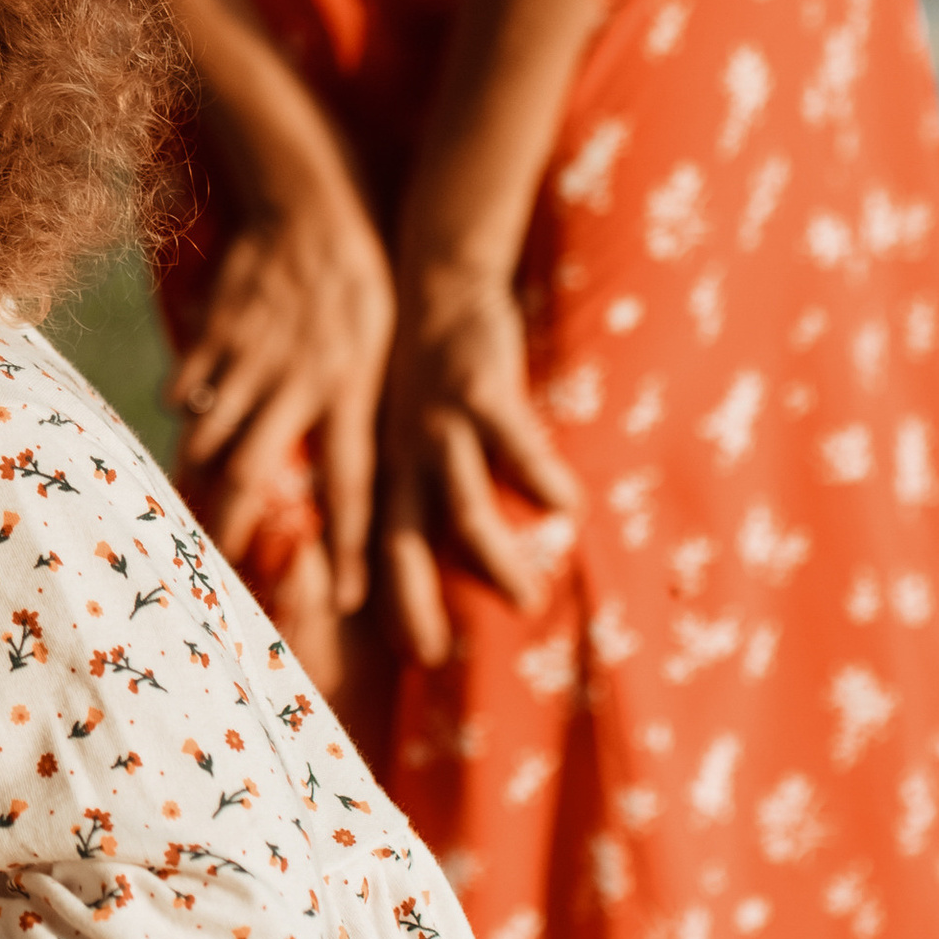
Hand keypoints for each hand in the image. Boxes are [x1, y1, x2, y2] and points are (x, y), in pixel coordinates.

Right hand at [170, 164, 394, 610]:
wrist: (314, 206)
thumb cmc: (357, 289)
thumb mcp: (376, 354)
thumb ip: (355, 416)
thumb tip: (341, 482)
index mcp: (351, 393)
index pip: (354, 486)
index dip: (352, 547)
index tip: (351, 600)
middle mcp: (301, 384)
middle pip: (261, 474)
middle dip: (239, 525)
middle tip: (224, 565)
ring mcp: (253, 357)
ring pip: (213, 434)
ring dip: (198, 474)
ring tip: (186, 506)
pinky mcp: (217, 331)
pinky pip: (187, 383)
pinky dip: (180, 406)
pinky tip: (176, 418)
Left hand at [380, 263, 580, 664]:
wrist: (437, 282)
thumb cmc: (427, 374)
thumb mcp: (404, 435)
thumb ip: (419, 493)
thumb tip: (445, 564)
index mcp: (385, 470)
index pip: (371, 548)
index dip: (375, 602)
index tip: (385, 654)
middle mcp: (405, 457)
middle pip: (401, 543)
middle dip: (413, 602)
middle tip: (432, 656)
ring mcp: (442, 427)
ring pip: (463, 507)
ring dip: (492, 560)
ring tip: (526, 602)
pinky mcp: (484, 393)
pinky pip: (515, 444)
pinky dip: (539, 477)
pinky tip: (568, 508)